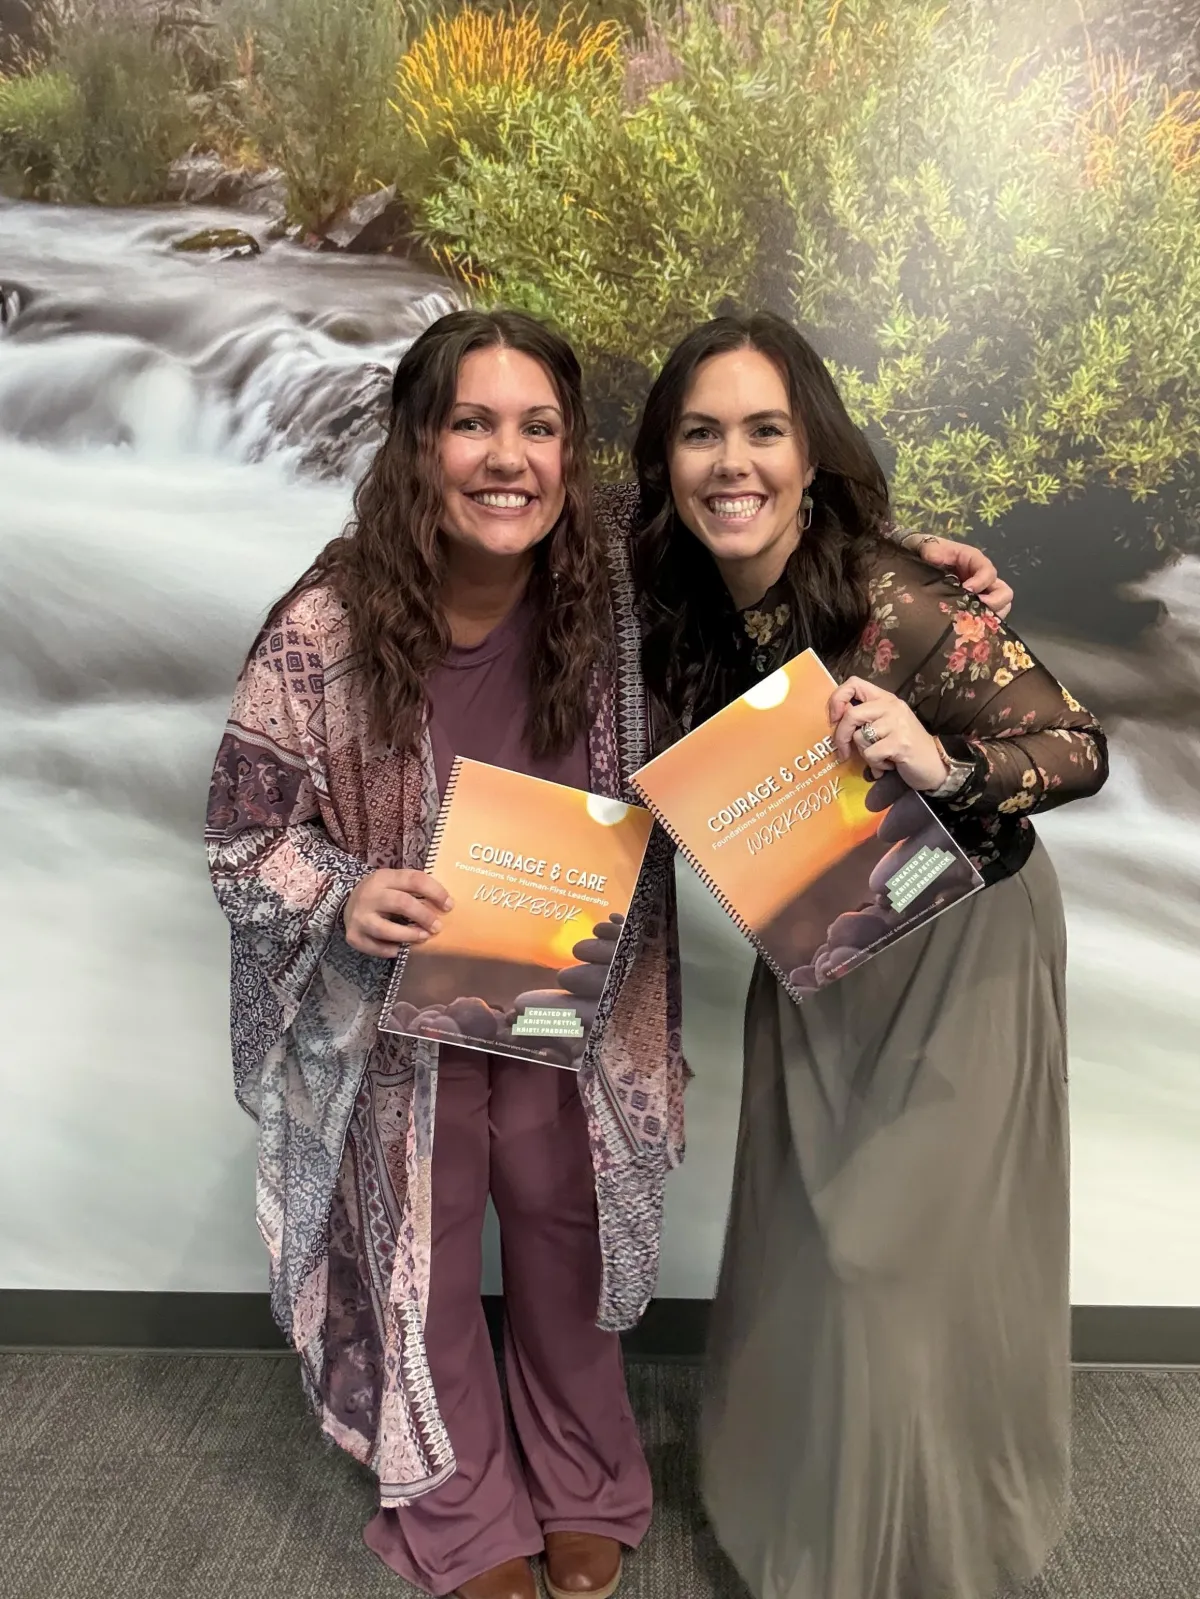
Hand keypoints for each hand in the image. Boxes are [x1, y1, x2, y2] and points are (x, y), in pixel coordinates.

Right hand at [343, 869, 452, 957]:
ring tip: (423, 937)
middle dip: (424, 916)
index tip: (449, 905)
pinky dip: (392, 950)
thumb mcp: (394, 883)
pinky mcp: (354, 936)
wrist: (346, 902)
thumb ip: (415, 890)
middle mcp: (369, 895)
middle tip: (437, 927)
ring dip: (409, 935)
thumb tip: (445, 905)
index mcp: (384, 877)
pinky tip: (402, 948)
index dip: (435, 892)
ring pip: (386, 929)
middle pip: (401, 903)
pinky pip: (377, 948)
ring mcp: (359, 917)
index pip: (415, 880)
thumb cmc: (382, 894)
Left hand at [828, 677, 946, 792]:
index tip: (834, 719)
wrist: (936, 765)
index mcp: (885, 698)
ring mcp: (897, 724)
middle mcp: (891, 706)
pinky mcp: (900, 743)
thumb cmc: (906, 747)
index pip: (853, 683)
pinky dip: (875, 765)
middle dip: (841, 736)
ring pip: (860, 738)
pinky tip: (888, 765)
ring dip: (865, 754)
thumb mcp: (885, 726)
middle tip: (843, 752)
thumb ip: (865, 719)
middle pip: (851, 715)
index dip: (837, 699)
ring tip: (881, 758)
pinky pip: (871, 754)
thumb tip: (836, 720)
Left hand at [914, 535, 1012, 619]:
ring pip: (999, 609)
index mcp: (975, 562)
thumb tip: (934, 558)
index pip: (988, 572)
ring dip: (989, 617)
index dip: (982, 582)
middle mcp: (982, 580)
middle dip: (994, 603)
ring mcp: (979, 596)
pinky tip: (963, 629)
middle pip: (1003, 593)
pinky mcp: (971, 609)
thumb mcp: (927, 545)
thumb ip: (931, 549)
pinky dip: (979, 626)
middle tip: (975, 611)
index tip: (967, 590)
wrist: (916, 563)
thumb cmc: (926, 551)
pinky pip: (984, 620)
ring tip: (970, 622)